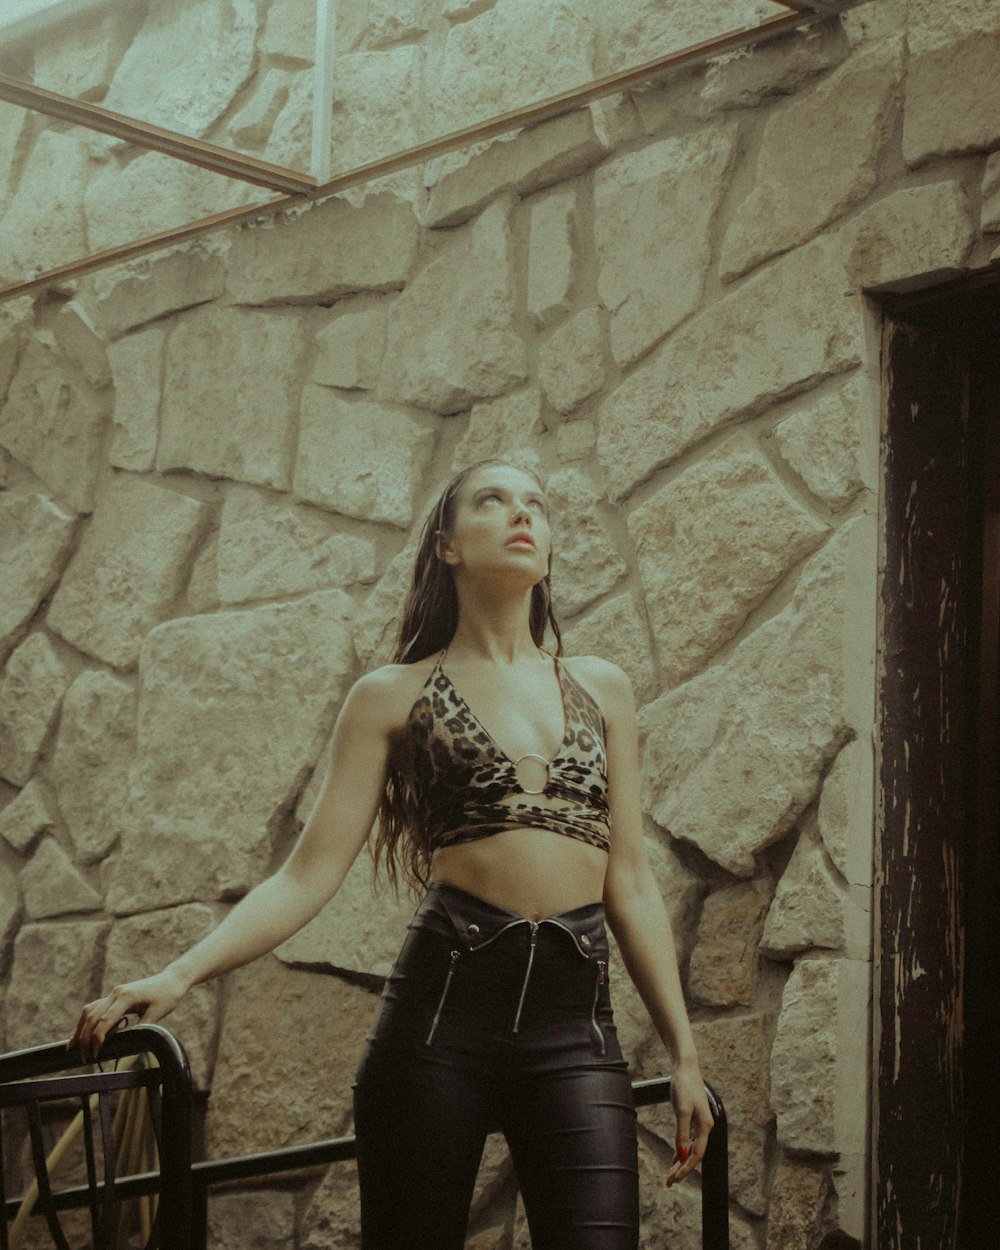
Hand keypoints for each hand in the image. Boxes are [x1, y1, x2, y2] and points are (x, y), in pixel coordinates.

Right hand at [68, 968, 188, 1061]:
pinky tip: (81, 1034)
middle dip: (85, 1038)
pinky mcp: (115, 995)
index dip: (97, 1039)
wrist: (172, 980)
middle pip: (92, 1016)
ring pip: (89, 1011)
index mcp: (127, 996)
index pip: (105, 1020)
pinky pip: (95, 1008)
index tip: (95, 1055)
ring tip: (74, 1048)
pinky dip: (86, 1021)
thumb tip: (126, 1046)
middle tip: (84, 1058)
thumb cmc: (168, 997)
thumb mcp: (157, 1014)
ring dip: (81, 1029)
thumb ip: (141, 1029)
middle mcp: (116, 992)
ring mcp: (114, 992)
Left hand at [665, 1056, 713, 1186]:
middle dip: (682, 1169)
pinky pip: (688, 1139)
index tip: (675, 1179)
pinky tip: (675, 1158)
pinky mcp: (692, 1117)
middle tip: (669, 1183)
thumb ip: (682, 1132)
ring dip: (681, 1162)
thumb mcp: (681, 1110)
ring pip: (690, 1148)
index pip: (697, 1154)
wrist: (685, 1066)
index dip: (686, 1169)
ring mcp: (699, 1122)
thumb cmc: (684, 1086)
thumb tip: (682, 1155)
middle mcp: (705, 1126)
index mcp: (705, 1126)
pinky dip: (681, 1150)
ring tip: (670, 1176)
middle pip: (694, 1154)